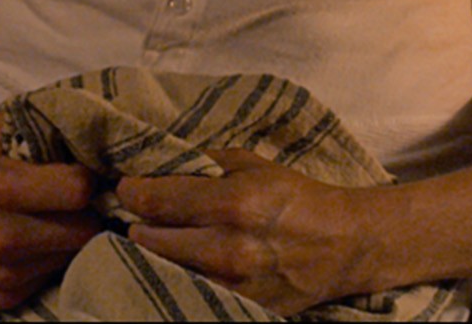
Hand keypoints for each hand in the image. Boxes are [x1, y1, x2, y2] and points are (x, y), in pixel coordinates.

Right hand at [0, 115, 105, 309]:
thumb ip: (39, 129)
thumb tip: (89, 132)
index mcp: (0, 187)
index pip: (79, 189)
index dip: (85, 177)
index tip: (77, 173)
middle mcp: (1, 236)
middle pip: (85, 229)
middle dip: (82, 212)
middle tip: (67, 200)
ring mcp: (1, 273)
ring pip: (71, 255)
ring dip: (65, 237)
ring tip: (42, 220)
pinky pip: (48, 277)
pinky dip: (44, 260)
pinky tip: (24, 243)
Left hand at [117, 148, 377, 313]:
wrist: (344, 244)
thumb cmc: (296, 197)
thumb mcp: (253, 165)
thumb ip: (205, 164)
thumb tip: (157, 163)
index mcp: (235, 203)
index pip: (156, 200)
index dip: (132, 191)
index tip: (127, 187)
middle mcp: (231, 247)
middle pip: (151, 239)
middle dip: (138, 224)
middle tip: (137, 215)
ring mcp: (236, 284)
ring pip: (166, 270)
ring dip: (155, 254)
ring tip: (155, 239)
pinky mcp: (243, 307)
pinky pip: (192, 291)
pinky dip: (179, 276)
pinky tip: (180, 264)